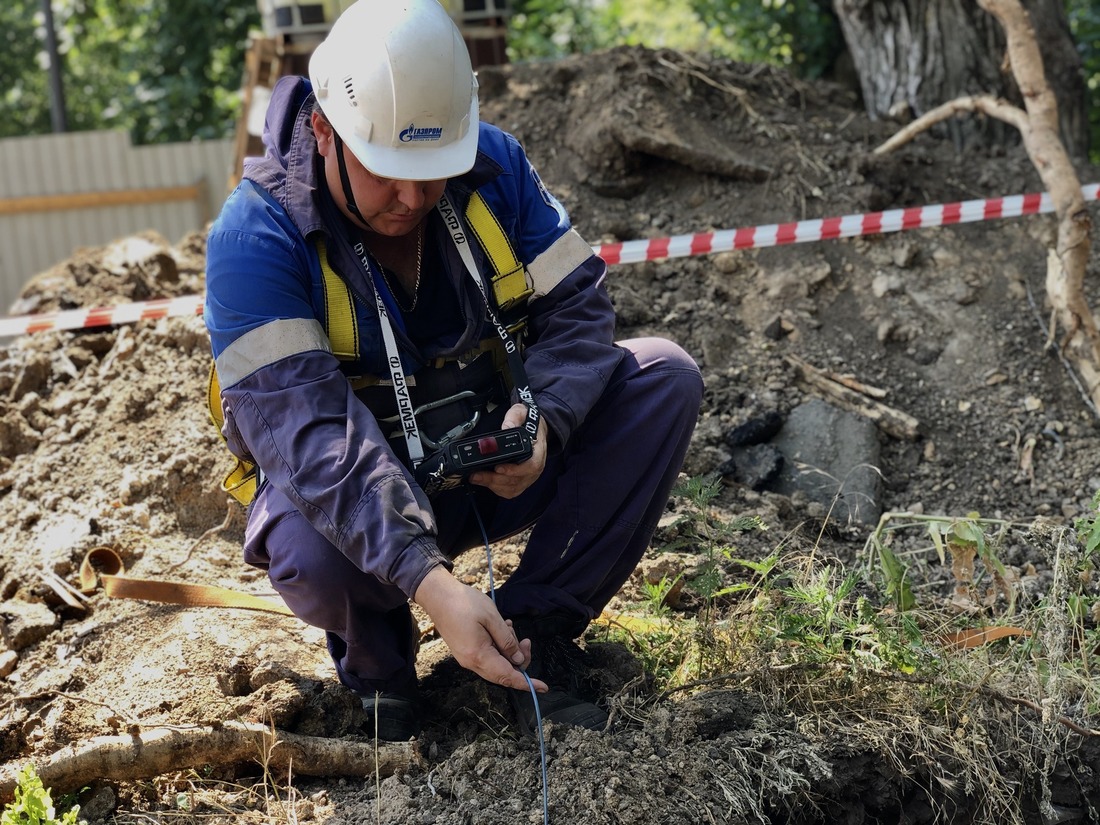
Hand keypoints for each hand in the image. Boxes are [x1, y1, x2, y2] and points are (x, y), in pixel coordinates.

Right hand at [413, 566, 547, 692]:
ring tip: (508, 626)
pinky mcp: (465, 651)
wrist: (438, 596)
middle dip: (519, 659)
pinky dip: (499, 646)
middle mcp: (471, 663)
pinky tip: (500, 628)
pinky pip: (488, 656)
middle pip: (503, 673)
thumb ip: (507, 641)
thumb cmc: (465, 603)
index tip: (544, 687)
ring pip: (497, 664)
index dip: (527, 683)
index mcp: (479, 656)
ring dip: (508, 649)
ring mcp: (467, 658)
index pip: (508, 677)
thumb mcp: (492, 618)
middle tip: (526, 639)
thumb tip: (518, 660)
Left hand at [468, 403, 546, 498]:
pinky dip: (497, 489)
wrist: (536, 429)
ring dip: (493, 485)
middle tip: (477, 475)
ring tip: (477, 478)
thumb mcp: (522, 413)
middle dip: (495, 479)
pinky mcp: (522, 481)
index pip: (530, 466)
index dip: (514, 470)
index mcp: (538, 451)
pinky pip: (511, 491)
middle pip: (517, 480)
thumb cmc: (529, 422)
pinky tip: (486, 482)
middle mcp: (535, 467)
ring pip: (512, 488)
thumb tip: (506, 427)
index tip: (498, 467)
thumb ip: (514, 418)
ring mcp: (529, 476)